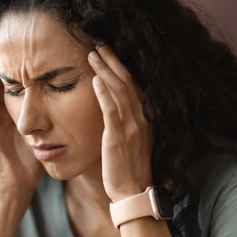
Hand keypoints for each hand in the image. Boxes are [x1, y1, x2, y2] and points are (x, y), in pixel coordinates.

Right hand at [0, 60, 43, 192]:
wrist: (19, 185)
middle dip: (0, 70)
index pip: (8, 87)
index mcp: (8, 116)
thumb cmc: (32, 163)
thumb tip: (71, 98)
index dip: (14, 73)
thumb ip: (49, 117)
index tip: (27, 58)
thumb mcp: (43, 132)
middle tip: (11, 53)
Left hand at [88, 45, 152, 202]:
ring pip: (119, 91)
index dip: (120, 67)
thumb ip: (125, 124)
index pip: (133, 86)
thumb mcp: (130, 142)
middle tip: (98, 44)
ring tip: (92, 54)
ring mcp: (131, 127)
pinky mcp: (119, 137)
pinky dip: (104, 93)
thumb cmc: (128, 170)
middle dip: (112, 61)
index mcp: (144, 119)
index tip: (108, 52)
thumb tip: (114, 110)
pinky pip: (112, 110)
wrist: (133, 193)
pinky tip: (95, 79)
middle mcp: (141, 119)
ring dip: (105, 70)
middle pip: (127, 82)